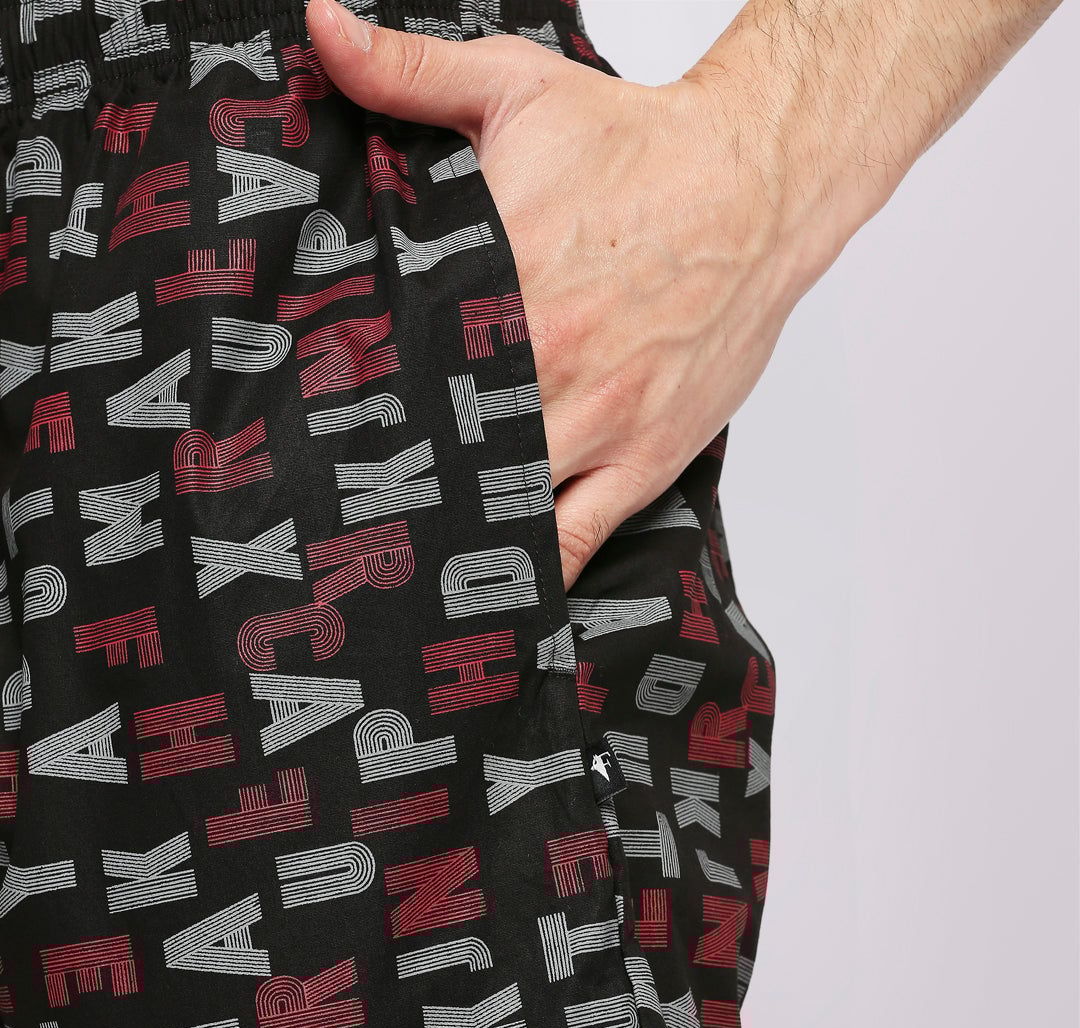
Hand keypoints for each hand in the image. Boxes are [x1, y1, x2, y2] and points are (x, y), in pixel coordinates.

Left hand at [304, 0, 805, 588]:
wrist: (761, 184)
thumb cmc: (644, 147)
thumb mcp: (518, 89)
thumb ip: (408, 73)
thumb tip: (319, 30)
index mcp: (500, 282)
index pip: (398, 366)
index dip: (345, 409)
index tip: (301, 432)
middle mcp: (545, 364)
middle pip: (441, 451)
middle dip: (390, 484)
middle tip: (332, 516)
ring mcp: (596, 422)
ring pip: (503, 507)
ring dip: (452, 532)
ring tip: (395, 568)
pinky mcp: (643, 459)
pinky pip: (577, 539)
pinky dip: (533, 572)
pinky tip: (490, 590)